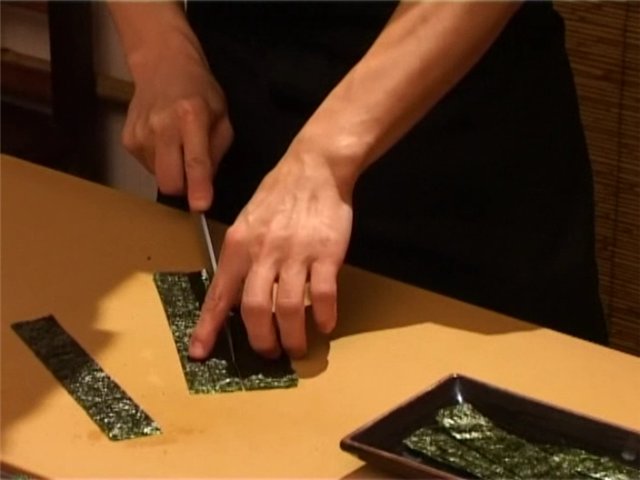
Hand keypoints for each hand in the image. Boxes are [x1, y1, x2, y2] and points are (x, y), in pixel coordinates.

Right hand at [122, 42, 232, 210]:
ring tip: (177, 144)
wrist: (162, 65)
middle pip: (169, 180)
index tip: (200, 206)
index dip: (198, 187)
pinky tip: (164, 141)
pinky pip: (148, 167)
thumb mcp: (222, 116)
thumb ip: (217, 151)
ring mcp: (140, 133)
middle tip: (193, 173)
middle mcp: (162, 125)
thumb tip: (206, 183)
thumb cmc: (199, 91)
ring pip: (158, 177)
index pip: (195, 160)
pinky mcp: (127, 139)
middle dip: (183, 187)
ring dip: (172, 170)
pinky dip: (159, 161)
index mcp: (191, 116)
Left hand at [189, 148, 353, 358]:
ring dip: (292, 337)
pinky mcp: (326, 254)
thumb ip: (241, 256)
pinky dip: (324, 316)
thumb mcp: (246, 221)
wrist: (314, 168)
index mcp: (238, 245)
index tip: (201, 352)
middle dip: (261, 341)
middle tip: (269, 353)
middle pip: (255, 310)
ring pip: (289, 309)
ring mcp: (295, 253)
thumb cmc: (278, 194)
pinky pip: (323, 295)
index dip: (209, 326)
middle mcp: (263, 252)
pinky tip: (326, 324)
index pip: (219, 294)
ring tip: (296, 348)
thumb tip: (237, 293)